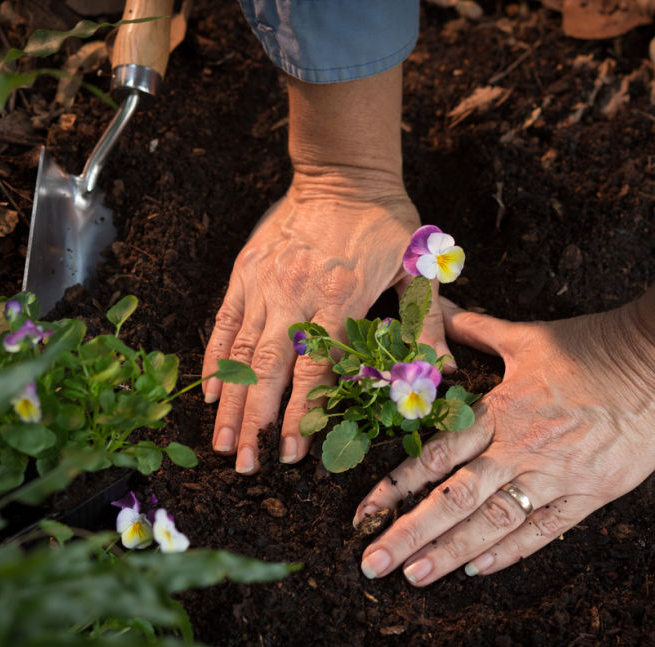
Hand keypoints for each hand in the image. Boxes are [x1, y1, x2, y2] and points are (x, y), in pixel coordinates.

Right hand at [200, 173, 450, 473]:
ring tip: (223, 443)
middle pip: (269, 370)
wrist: (343, 174)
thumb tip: (443, 375)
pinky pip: (225, 322)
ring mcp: (266, 284)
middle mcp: (296, 295)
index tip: (292, 452)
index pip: (316, 369)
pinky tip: (211, 392)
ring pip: (242, 352)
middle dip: (256, 422)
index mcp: (341, 299)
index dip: (301, 414)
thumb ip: (428, 324)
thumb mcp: (418, 270)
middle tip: (247, 464)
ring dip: (231, 401)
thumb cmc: (386, 224)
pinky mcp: (246, 272)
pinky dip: (215, 358)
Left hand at [352, 297, 654, 584]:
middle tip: (372, 564)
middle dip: (408, 532)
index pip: (437, 455)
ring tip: (414, 576)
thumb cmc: (592, 344)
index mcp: (500, 411)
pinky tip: (479, 569)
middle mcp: (521, 449)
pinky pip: (545, 530)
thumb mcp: (526, 335)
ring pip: (494, 522)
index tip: (364, 511)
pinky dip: (511, 551)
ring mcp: (556, 475)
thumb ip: (477, 330)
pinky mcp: (592, 493)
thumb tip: (440, 310)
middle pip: (454, 499)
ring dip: (450, 552)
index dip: (396, 485)